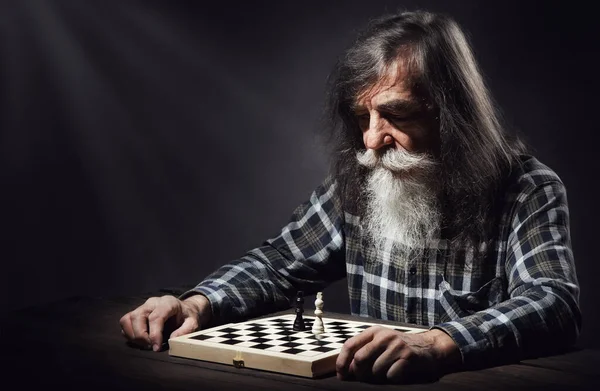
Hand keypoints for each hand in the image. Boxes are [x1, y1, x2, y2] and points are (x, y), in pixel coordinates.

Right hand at [119, 294, 210, 350]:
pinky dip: (129, 334)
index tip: (156, 347)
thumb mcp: (193, 323)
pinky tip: (141, 340)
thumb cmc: (187, 317)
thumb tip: (172, 339)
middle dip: (141, 336)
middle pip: (137, 316)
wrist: (183, 310)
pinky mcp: (136, 313)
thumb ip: (186, 330)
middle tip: (150, 347)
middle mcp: (152, 303)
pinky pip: (125, 322)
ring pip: (127, 319)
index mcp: (168, 303)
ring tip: (145, 344)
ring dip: (133, 335)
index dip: (154, 334)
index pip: (156, 317)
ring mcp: (143, 307)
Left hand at [336, 326, 460, 383]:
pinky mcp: (408, 356)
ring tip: (385, 373)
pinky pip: (390, 376)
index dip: (342, 362)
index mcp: (373, 332)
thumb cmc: (399, 348)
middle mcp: (383, 336)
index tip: (341, 375)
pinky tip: (397, 373)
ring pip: (374, 370)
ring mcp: (396, 345)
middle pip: (359, 359)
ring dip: (377, 378)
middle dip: (359, 373)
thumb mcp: (380, 344)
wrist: (429, 347)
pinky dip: (391, 379)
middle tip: (365, 378)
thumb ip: (362, 353)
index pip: (349, 345)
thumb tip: (343, 372)